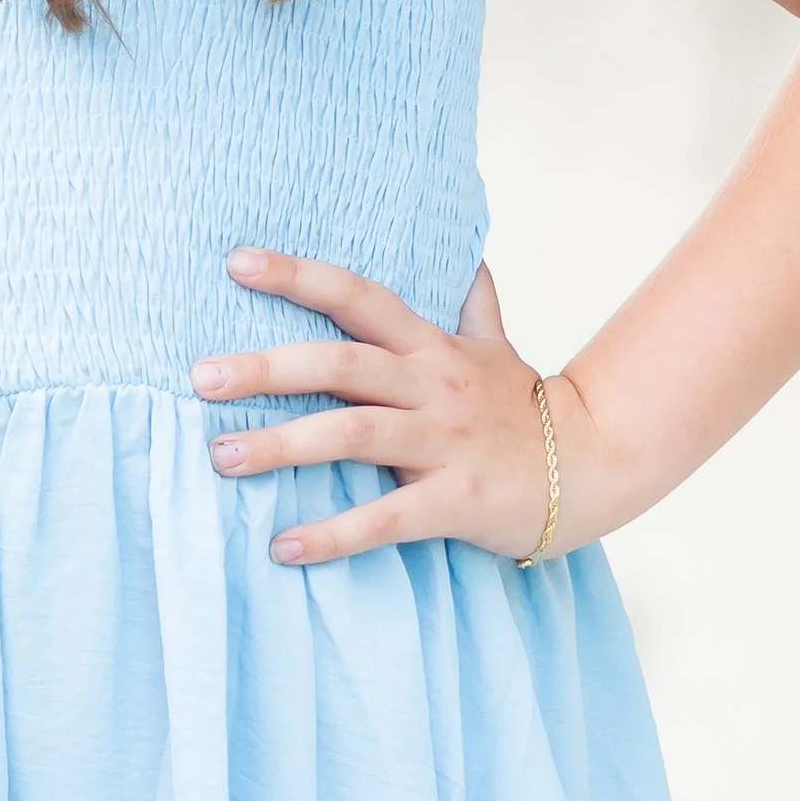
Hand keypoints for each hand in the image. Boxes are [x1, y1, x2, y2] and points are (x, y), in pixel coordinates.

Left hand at [191, 251, 583, 566]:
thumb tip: (469, 253)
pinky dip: (332, 535)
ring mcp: (446, 442)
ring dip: (282, 446)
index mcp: (431, 345)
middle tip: (201, 378)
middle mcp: (433, 384)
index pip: (358, 295)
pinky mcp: (458, 501)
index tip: (236, 261)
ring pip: (353, 434)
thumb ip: (475, 301)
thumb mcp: (499, 346)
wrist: (598, 465)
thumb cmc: (527, 407)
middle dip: (268, 368)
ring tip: (220, 457)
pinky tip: (283, 547)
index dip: (299, 275)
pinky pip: (386, 518)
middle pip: (341, 363)